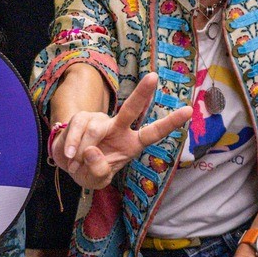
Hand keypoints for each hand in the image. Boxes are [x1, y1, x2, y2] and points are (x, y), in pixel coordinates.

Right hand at [48, 73, 192, 189]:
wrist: (68, 164)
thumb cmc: (90, 170)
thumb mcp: (97, 180)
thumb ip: (99, 170)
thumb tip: (93, 150)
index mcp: (132, 144)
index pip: (153, 132)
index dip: (170, 122)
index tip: (189, 110)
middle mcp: (119, 128)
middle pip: (132, 109)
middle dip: (142, 92)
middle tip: (153, 76)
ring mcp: (100, 121)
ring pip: (94, 130)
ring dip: (82, 152)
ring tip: (76, 165)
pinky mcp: (82, 118)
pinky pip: (77, 129)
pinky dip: (71, 146)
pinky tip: (69, 157)